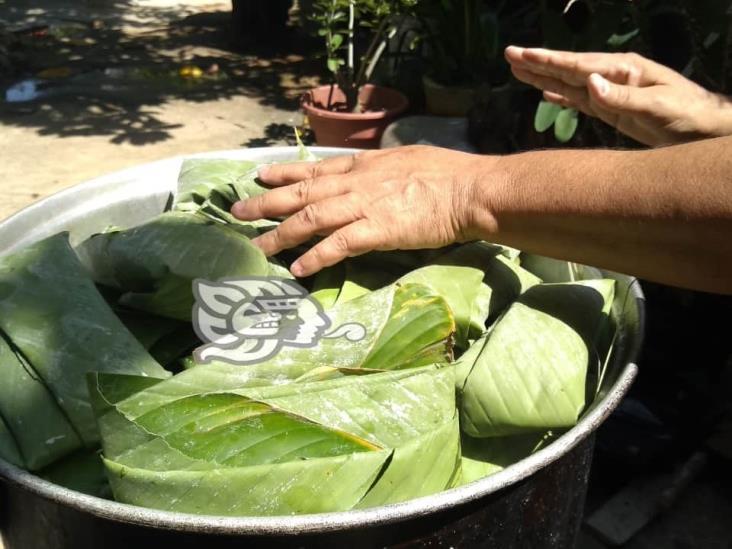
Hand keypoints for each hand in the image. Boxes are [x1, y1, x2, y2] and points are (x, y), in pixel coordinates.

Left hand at [231, 146, 496, 275]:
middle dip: (267, 202)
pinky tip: (298, 269)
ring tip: (257, 247)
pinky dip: (316, 256)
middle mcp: (356, 182)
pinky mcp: (377, 230)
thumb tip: (373, 176)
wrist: (470, 190)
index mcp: (364, 165)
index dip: (285, 173)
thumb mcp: (406, 160)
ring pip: (311, 218)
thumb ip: (382, 170)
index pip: (315, 169)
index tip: (260, 176)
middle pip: (302, 192)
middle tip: (237, 210)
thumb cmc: (447, 174)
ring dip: (281, 233)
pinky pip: (339, 245)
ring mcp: (364, 206)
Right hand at [505, 46, 731, 146]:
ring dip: (544, 77)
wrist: (705, 131)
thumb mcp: (656, 106)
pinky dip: (561, 97)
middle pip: (568, 69)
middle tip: (509, 54)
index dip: (547, 61)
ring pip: (569, 83)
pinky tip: (547, 95)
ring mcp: (612, 92)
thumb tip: (588, 83)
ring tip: (519, 70)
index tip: (521, 55)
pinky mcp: (613, 109)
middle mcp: (613, 77)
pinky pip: (580, 101)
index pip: (577, 65)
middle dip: (538, 63)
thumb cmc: (687, 115)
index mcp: (623, 70)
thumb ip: (621, 96)